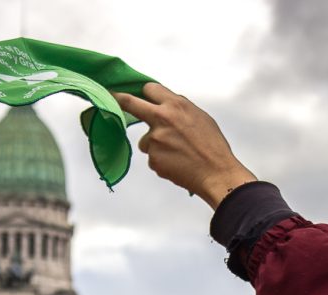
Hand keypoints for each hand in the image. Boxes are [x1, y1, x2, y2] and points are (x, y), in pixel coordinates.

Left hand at [114, 83, 256, 208]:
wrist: (216, 172)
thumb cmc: (212, 145)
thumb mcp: (200, 117)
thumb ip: (179, 109)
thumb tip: (165, 105)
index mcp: (176, 105)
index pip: (150, 89)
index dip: (145, 93)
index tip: (136, 93)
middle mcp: (162, 119)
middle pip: (130, 104)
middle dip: (119, 99)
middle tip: (112, 97)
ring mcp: (155, 140)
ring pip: (145, 141)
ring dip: (155, 146)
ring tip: (177, 153)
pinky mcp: (153, 158)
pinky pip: (152, 157)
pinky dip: (161, 160)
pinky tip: (177, 163)